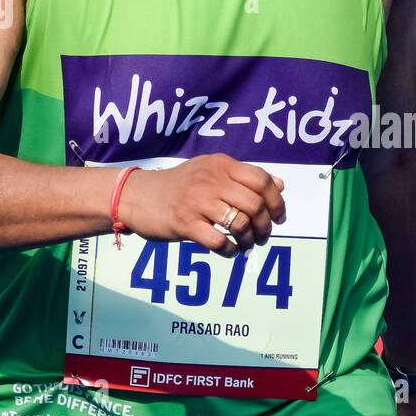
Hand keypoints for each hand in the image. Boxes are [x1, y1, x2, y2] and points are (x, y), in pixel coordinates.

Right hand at [117, 153, 284, 255]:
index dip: (277, 201)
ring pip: (240, 224)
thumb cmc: (179, 185)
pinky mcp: (184, 223)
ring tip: (247, 244)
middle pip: (255, 204)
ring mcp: (197, 201)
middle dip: (265, 225)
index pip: (262, 180)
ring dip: (249, 240)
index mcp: (221, 165)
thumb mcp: (210, 171)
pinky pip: (219, 242)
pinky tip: (230, 251)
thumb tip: (280, 184)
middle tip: (263, 236)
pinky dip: (231, 250)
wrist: (136, 195)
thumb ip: (244, 177)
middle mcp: (211, 180)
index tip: (279, 217)